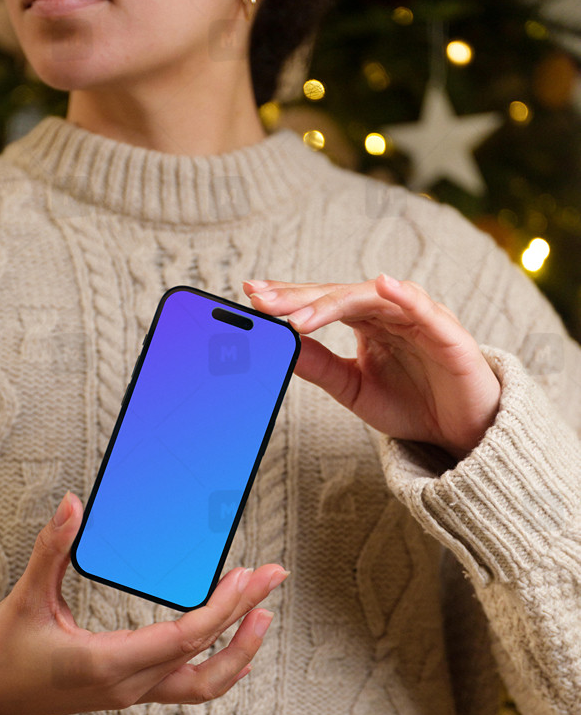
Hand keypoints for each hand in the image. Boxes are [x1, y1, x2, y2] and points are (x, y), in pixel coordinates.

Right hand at [0, 492, 287, 714]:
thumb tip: (72, 502)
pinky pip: (188, 688)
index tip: (246, 578)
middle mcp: (128, 686)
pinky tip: (239, 650)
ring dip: (241, 652)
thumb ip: (51, 549)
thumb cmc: (3, 653)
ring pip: (205, 685)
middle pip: (206, 658)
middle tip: (274, 576)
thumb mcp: (25, 598)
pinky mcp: (130, 693)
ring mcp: (132, 694)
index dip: (220, 610)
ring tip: (263, 613)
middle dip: (245, 618)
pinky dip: (221, 668)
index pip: (183, 640)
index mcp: (107, 664)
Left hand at [243, 274, 500, 459]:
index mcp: (367, 321)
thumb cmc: (412, 403)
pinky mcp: (447, 332)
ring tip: (300, 315)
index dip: (288, 298)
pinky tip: (384, 285)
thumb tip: (281, 347)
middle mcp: (390, 311)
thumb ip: (320, 366)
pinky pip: (423, 308)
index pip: (322, 302)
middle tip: (262, 300)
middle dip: (299, 297)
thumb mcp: (353, 389)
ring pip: (371, 298)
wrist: (462, 430)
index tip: (251, 295)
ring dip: (334, 303)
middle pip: (339, 295)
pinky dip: (404, 295)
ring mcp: (418, 317)